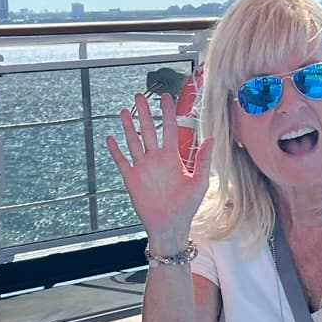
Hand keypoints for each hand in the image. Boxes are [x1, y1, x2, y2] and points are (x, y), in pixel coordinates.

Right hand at [106, 84, 212, 247]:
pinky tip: (111, 138)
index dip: (167, 113)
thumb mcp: (199, 182)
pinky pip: (122, 161)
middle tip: (139, 95)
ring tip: (123, 111)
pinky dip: (116, 150)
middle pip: (148, 130)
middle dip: (143, 113)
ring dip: (128, 127)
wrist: (170, 226)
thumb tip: (211, 139)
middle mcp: (156, 159)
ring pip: (133, 142)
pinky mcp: (131, 179)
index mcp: (172, 157)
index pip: (169, 129)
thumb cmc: (187, 206)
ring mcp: (142, 168)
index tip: (165, 96)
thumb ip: (204, 160)